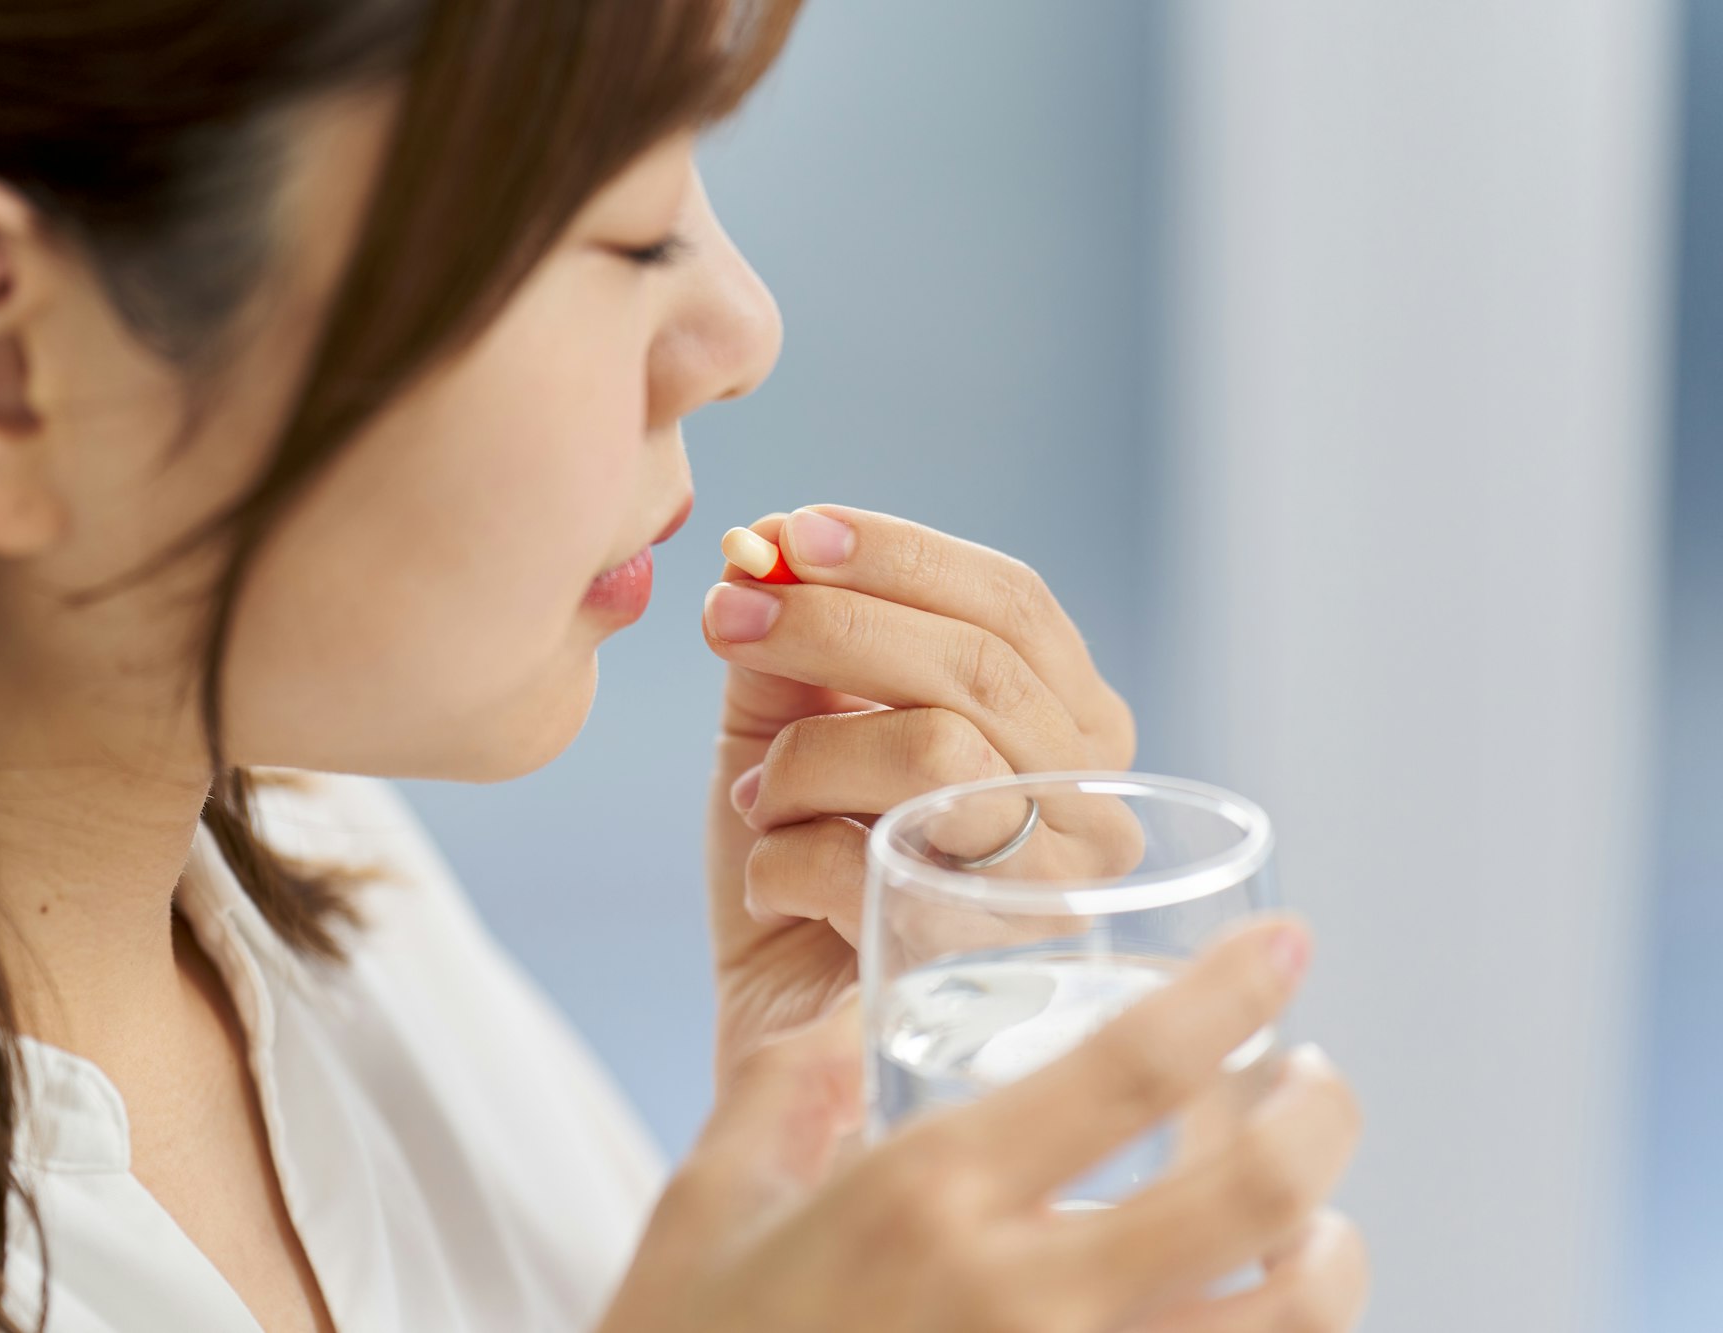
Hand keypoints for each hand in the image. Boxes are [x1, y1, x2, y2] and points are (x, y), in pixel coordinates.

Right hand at [599, 920, 1368, 1332]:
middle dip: (1322, 1121)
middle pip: (1249, 1196)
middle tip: (1320, 1083)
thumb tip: (847, 1020)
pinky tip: (1252, 1317)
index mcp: (927, 1197)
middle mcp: (1019, 1298)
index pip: (1129, 1067)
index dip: (1232, 994)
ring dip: (1333, 1259)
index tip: (1289, 950)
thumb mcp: (708, 1204)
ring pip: (1281, 1323)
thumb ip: (783, 1090)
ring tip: (1320, 1223)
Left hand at [701, 505, 1134, 1076]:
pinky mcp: (994, 974)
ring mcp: (1057, 894)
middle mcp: (1093, 806)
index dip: (897, 554)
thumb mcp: (796, 730)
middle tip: (728, 616)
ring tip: (758, 799)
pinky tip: (771, 885)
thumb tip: (767, 543)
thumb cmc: (805, 872)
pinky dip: (783, 858)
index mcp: (1068, 729)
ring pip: (934, 752)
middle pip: (977, 664)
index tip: (785, 533)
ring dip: (804, 760)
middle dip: (831, 622)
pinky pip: (870, 863)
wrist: (786, 1039)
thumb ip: (800, 640)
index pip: (1012, 603)